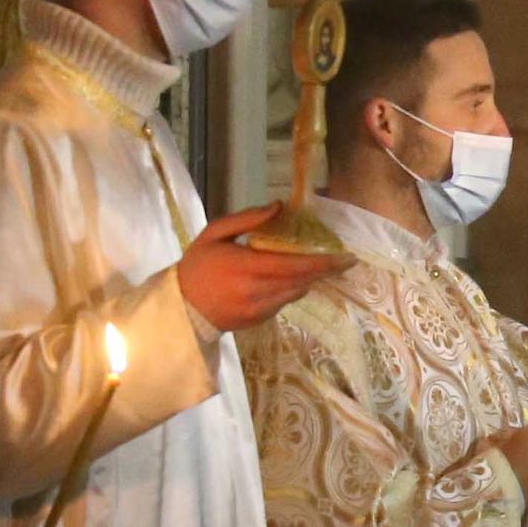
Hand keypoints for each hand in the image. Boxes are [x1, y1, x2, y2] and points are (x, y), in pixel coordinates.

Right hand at [176, 204, 339, 333]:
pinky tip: (285, 279)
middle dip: (326, 271)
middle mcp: (258, 291)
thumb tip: (278, 206)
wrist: (180, 307)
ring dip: (308, 279)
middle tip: (346, 261)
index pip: (295, 265)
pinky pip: (284, 302)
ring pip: (296, 292)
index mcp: (247, 266)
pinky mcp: (259, 320)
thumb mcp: (215, 233)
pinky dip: (290, 289)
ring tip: (317, 266)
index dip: (324, 262)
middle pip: (303, 280)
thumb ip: (247, 219)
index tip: (346, 256)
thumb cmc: (197, 266)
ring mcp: (260, 309)